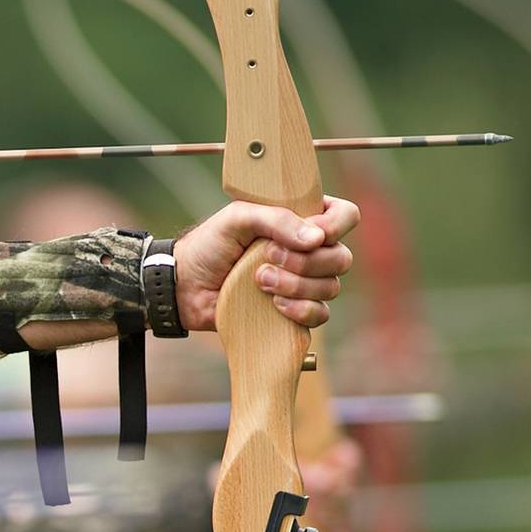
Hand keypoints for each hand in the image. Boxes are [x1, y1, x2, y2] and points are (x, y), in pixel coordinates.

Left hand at [175, 194, 360, 331]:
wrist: (185, 286)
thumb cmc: (209, 246)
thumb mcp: (238, 218)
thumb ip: (277, 219)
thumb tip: (317, 239)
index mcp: (302, 219)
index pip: (345, 216)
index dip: (335, 227)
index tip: (309, 235)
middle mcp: (309, 251)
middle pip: (341, 257)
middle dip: (306, 262)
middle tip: (266, 258)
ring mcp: (303, 282)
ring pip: (331, 287)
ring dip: (296, 285)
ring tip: (259, 280)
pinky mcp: (293, 311)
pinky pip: (319, 315)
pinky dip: (300, 310)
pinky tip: (274, 304)